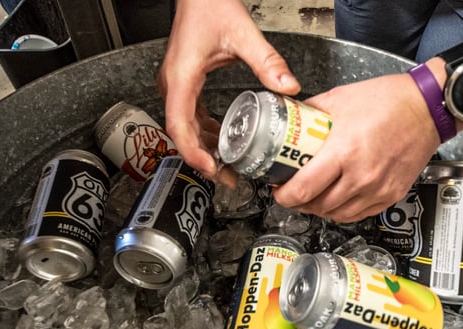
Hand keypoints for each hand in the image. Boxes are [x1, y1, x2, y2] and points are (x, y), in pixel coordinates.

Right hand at [157, 0, 300, 184]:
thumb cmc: (208, 5)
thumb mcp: (242, 33)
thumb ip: (267, 62)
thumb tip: (288, 87)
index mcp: (182, 77)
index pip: (179, 126)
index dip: (193, 152)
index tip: (211, 168)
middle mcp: (174, 84)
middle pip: (181, 134)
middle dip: (203, 159)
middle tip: (229, 177)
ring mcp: (176, 85)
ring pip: (184, 128)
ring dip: (204, 148)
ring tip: (228, 166)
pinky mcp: (184, 83)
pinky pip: (189, 116)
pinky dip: (204, 132)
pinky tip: (221, 139)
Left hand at [272, 73, 441, 221]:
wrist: (428, 107)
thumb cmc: (390, 100)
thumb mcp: (340, 99)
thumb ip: (312, 113)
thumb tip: (291, 120)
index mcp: (344, 151)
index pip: (303, 189)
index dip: (284, 196)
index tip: (278, 190)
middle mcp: (361, 175)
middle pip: (317, 206)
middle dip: (298, 203)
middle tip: (291, 193)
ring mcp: (378, 188)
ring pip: (337, 215)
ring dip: (319, 210)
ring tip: (311, 198)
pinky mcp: (390, 194)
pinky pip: (359, 214)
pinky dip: (343, 211)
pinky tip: (336, 201)